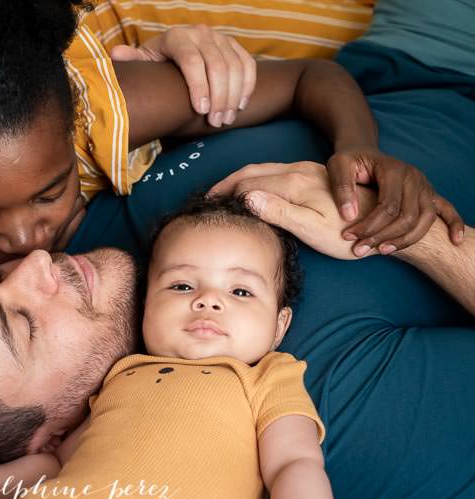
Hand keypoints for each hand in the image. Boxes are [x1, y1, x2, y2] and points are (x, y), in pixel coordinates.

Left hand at [110, 25, 255, 126]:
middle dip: (219, 98)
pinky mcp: (234, 45)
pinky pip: (247, 64)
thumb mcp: (144, 61)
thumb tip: (116, 54)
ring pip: (235, 67)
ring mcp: (219, 38)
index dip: (198, 86)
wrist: (176, 51)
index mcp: (176, 37)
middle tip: (215, 122)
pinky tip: (240, 106)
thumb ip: (133, 60)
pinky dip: (247, 86)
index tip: (200, 111)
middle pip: (216, 66)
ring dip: (234, 96)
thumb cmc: (157, 63)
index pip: (191, 61)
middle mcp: (200, 33)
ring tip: (225, 120)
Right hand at [209, 161, 379, 259]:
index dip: (225, 195)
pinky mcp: (316, 174)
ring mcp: (308, 170)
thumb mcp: (312, 228)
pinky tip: (257, 189)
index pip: (247, 184)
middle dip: (227, 183)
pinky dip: (257, 178)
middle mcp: (298, 170)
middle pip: (252, 171)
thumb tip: (247, 198)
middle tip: (208, 197)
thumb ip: (279, 212)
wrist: (387, 222)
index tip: (207, 208)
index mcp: (293, 183)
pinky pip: (276, 171)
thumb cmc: (348, 233)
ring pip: (264, 169)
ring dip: (241, 179)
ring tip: (226, 193)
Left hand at [326, 147, 464, 254]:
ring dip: (404, 240)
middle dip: (382, 237)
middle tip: (359, 249)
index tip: (347, 237)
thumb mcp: (338, 166)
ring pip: (425, 220)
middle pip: (407, 217)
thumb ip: (342, 188)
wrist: (363, 153)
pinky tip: (454, 240)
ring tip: (381, 251)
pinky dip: (454, 224)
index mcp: (394, 170)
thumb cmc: (349, 161)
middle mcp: (414, 178)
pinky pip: (447, 210)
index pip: (388, 207)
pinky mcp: (429, 193)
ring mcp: (424, 186)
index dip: (368, 226)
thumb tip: (349, 216)